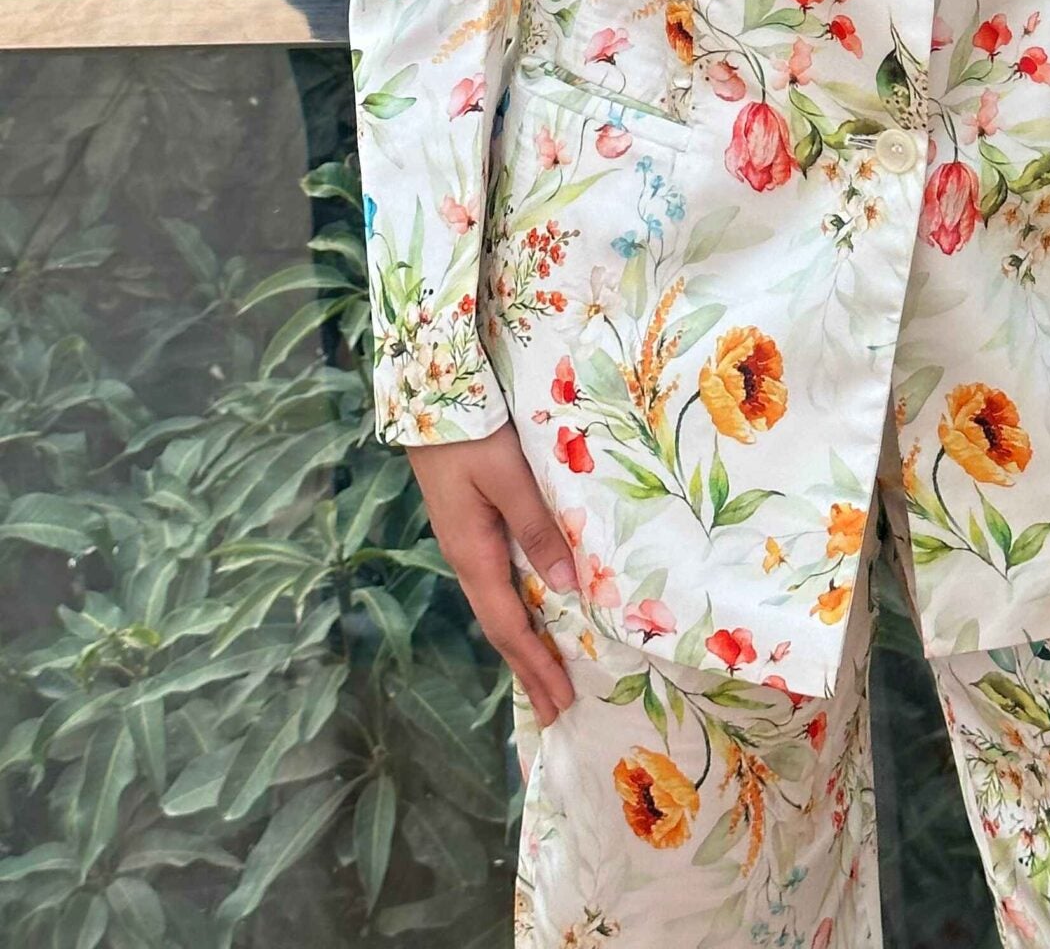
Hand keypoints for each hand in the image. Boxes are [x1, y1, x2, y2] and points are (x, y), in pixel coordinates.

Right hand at [406, 420, 580, 727]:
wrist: (428, 396)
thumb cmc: (472, 433)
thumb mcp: (510, 477)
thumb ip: (538, 526)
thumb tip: (564, 586)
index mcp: (473, 553)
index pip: (509, 625)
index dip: (535, 664)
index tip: (560, 700)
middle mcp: (466, 557)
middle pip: (500, 626)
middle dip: (528, 668)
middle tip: (554, 709)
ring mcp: (465, 542)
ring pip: (497, 605)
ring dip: (522, 644)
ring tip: (545, 675)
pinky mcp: (469, 524)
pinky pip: (496, 582)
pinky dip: (516, 610)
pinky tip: (530, 612)